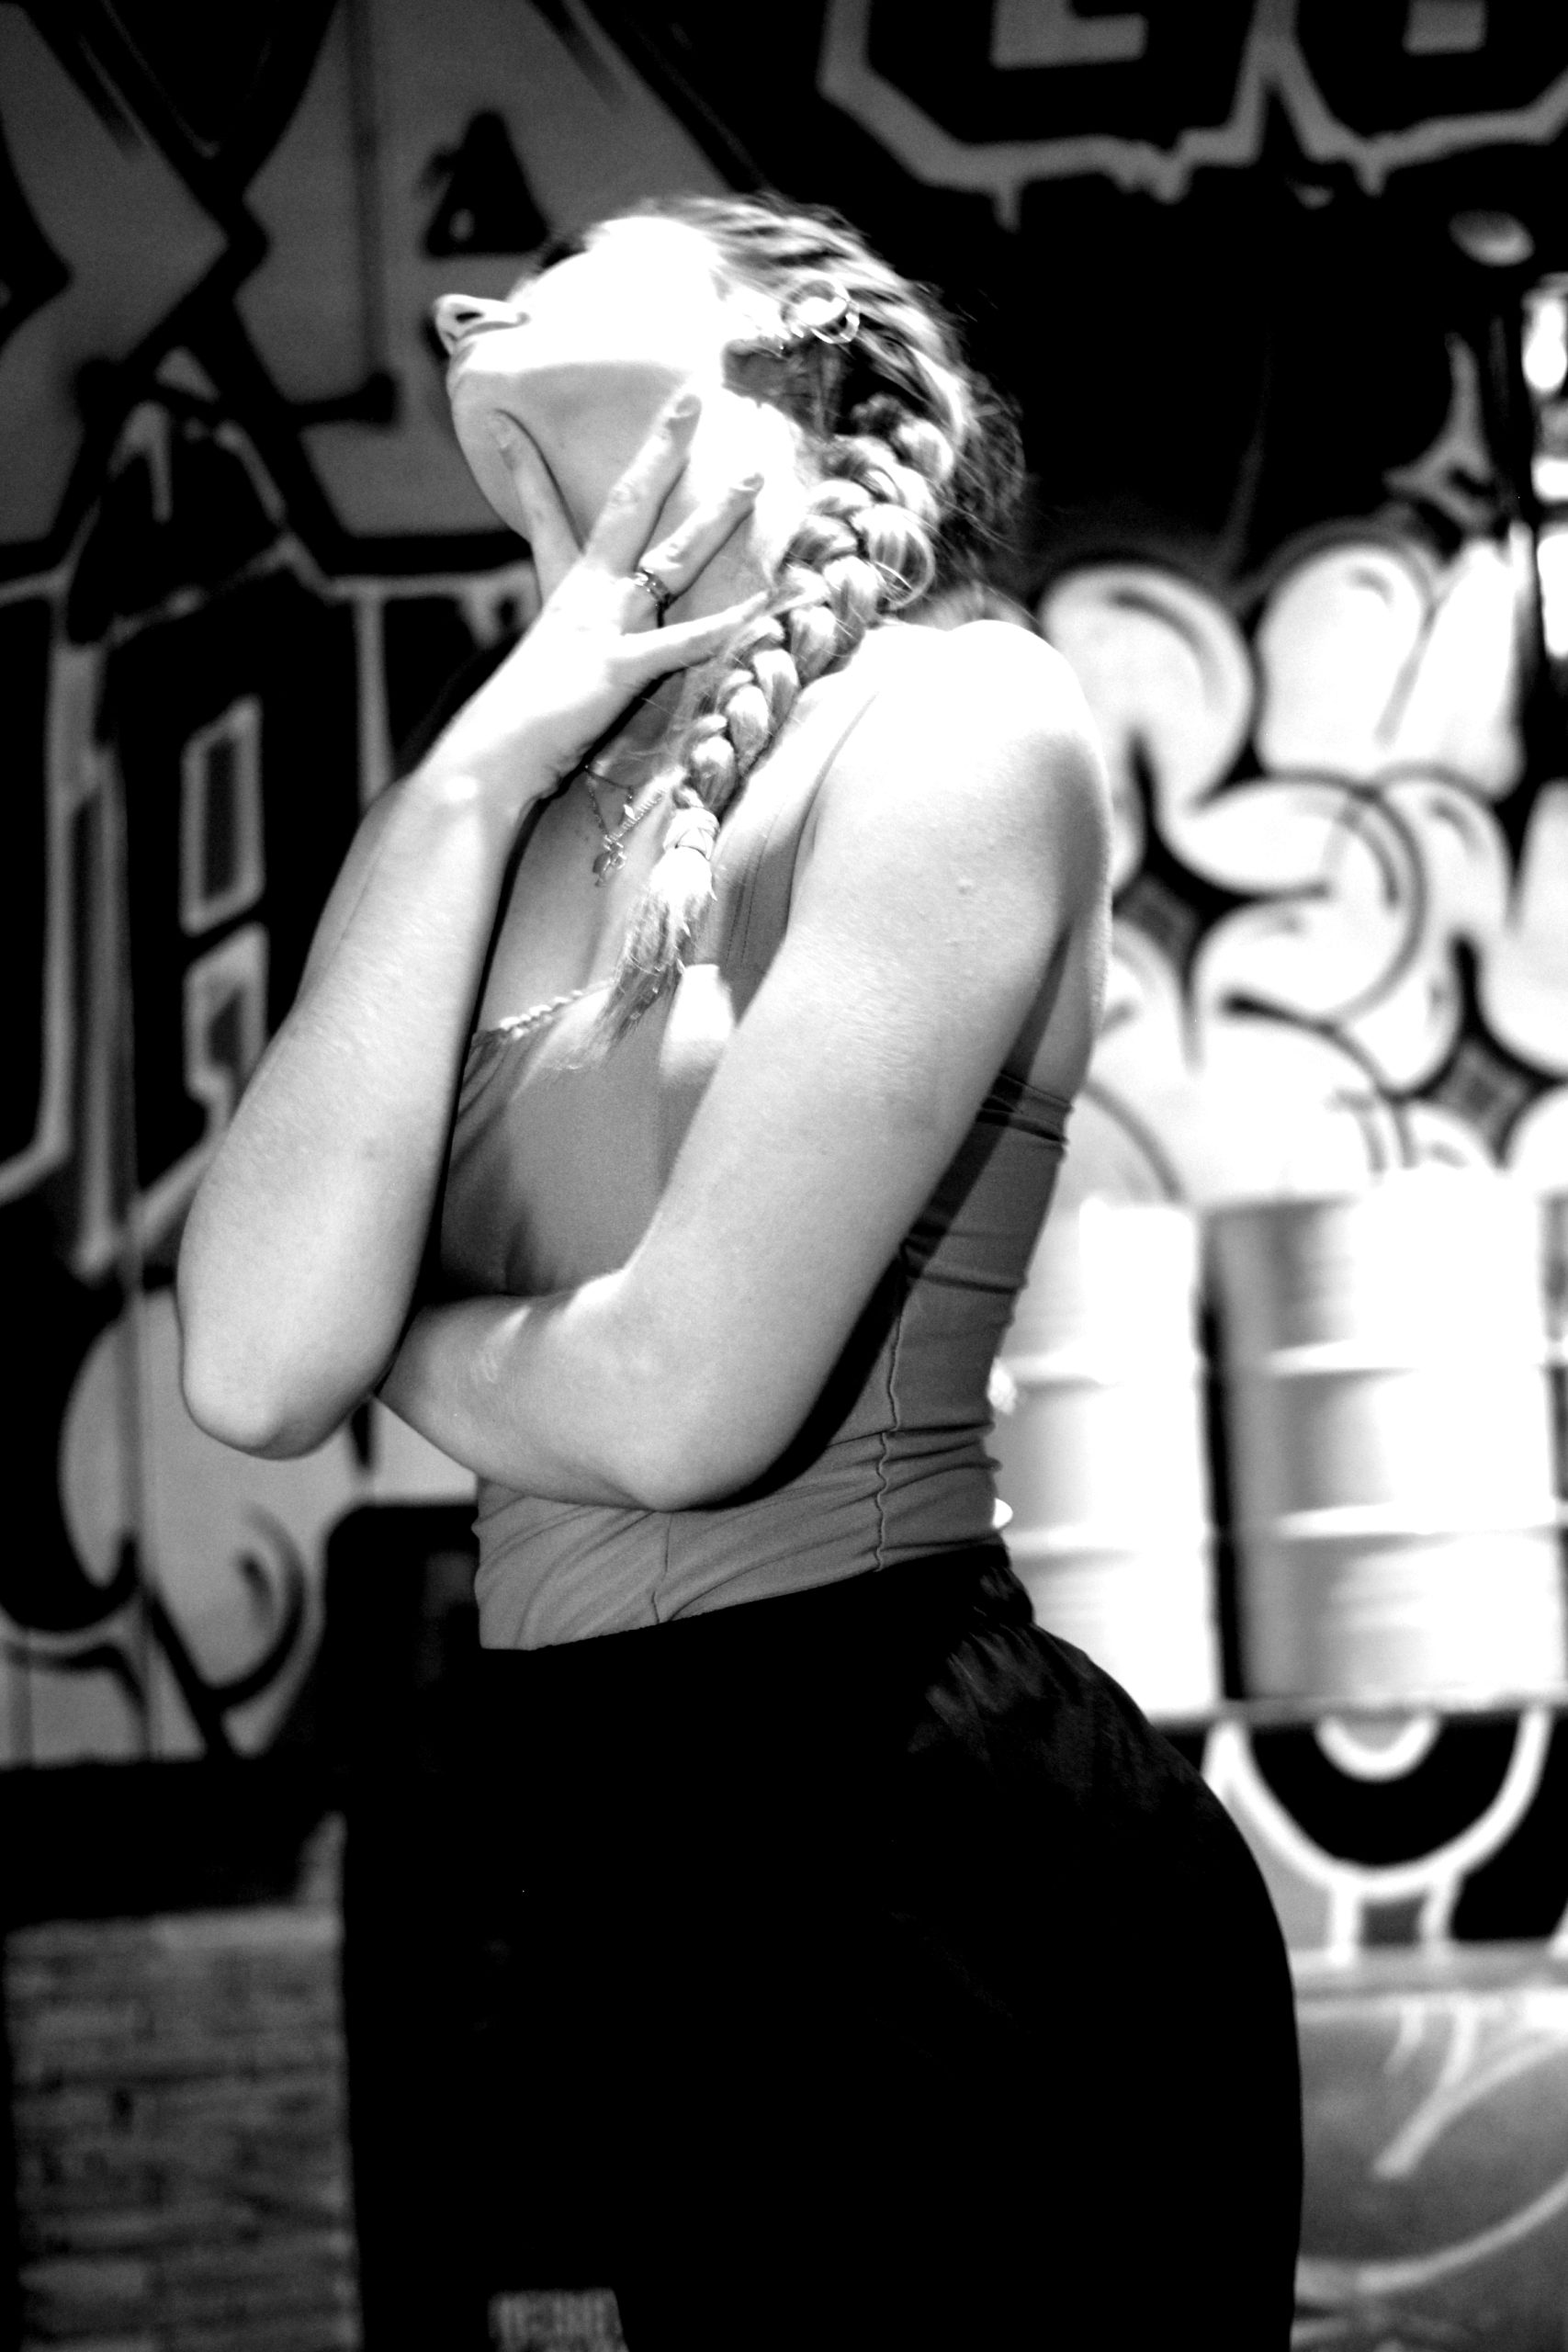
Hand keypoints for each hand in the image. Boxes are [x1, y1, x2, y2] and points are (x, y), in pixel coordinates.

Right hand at [419, 393, 764, 808]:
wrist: (484, 766)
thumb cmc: (514, 735)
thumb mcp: (550, 679)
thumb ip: (574, 656)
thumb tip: (580, 659)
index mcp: (563, 599)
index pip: (543, 516)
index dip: (525, 466)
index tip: (504, 418)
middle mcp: (584, 600)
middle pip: (627, 506)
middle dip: (662, 448)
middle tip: (693, 396)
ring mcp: (602, 629)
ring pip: (668, 558)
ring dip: (714, 516)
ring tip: (753, 476)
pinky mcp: (616, 670)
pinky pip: (679, 643)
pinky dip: (721, 625)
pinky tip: (761, 604)